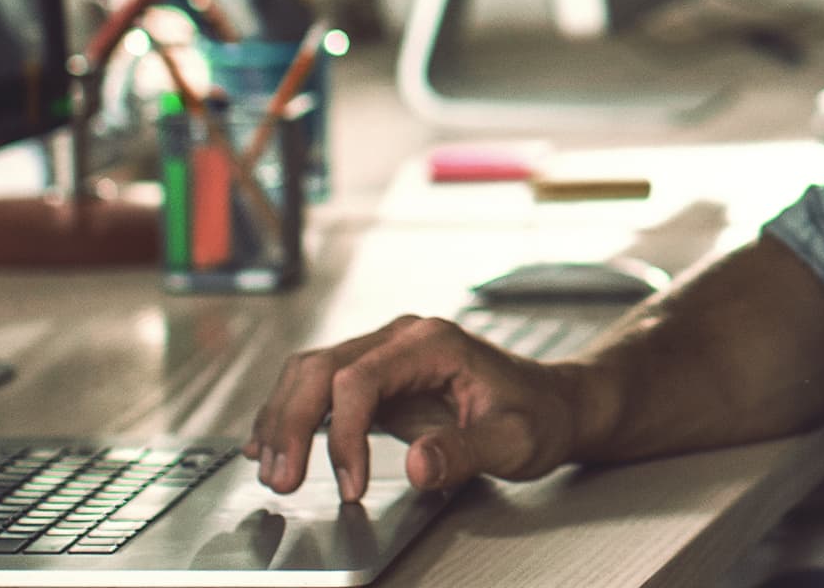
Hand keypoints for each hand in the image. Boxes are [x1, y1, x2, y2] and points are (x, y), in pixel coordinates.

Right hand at [245, 315, 590, 500]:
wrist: (554, 404)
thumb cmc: (539, 416)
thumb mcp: (514, 441)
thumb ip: (466, 452)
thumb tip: (420, 465)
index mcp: (433, 343)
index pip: (361, 378)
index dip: (345, 433)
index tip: (352, 484)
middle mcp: (402, 339)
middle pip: (322, 367)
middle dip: (292, 423)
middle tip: (283, 479)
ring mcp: (386, 354)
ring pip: (311, 373)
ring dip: (283, 419)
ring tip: (272, 470)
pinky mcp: (377, 378)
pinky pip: (321, 389)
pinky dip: (291, 415)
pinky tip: (270, 445)